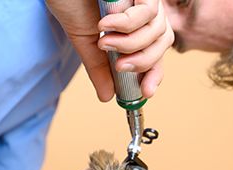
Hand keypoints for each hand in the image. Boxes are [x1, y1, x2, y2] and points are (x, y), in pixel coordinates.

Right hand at [45, 0, 173, 100]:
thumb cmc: (69, 0)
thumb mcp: (85, 40)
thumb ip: (99, 67)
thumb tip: (107, 97)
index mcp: (134, 21)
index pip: (155, 49)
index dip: (155, 72)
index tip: (145, 92)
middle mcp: (143, 7)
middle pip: (163, 41)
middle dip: (143, 62)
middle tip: (120, 67)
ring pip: (157, 30)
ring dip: (130, 44)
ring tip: (104, 41)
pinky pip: (147, 12)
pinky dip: (126, 25)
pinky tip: (106, 24)